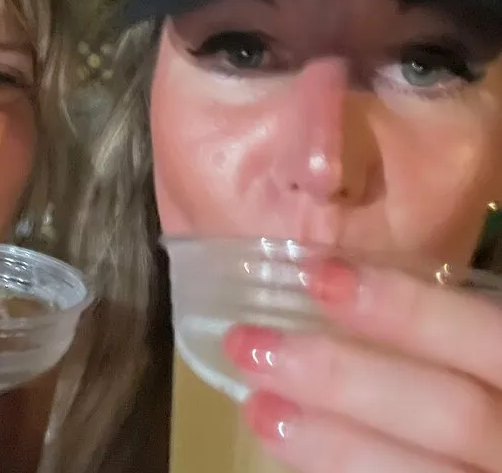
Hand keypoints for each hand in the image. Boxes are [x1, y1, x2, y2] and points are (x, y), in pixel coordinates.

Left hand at [223, 260, 501, 471]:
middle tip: (247, 342)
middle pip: (450, 414)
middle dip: (343, 376)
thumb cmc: (485, 378)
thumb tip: (332, 272)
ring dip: (331, 444)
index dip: (407, 308)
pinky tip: (290, 451)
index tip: (317, 275)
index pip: (486, 336)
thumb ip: (445, 322)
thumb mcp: (481, 345)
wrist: (495, 446)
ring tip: (257, 408)